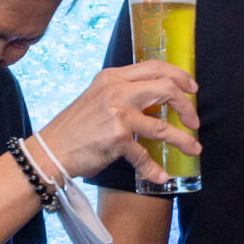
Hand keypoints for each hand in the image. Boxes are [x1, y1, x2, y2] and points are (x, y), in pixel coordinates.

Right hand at [38, 62, 198, 182]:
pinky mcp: (117, 138)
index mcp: (113, 77)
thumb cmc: (76, 128)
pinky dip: (154, 169)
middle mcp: (116, 90)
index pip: (155, 67)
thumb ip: (124, 93)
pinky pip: (144, 155)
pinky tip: (161, 176)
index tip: (192, 89)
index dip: (179, 76)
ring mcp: (118, 114)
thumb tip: (157, 99)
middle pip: (166, 89)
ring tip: (193, 149)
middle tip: (193, 121)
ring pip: (163, 127)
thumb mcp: (98, 97)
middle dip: (186, 106)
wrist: (50, 151)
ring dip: (183, 140)